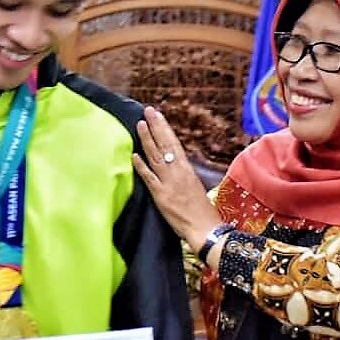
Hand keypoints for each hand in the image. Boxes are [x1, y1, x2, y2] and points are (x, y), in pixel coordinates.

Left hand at [133, 107, 222, 248]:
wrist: (204, 229)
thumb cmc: (201, 211)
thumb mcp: (194, 186)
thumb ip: (182, 174)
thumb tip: (173, 163)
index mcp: (186, 169)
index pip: (173, 143)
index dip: (164, 128)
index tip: (157, 115)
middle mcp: (177, 172)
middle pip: (165, 145)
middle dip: (155, 126)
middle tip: (147, 110)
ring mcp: (168, 183)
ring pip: (156, 157)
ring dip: (147, 140)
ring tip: (140, 125)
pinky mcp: (161, 196)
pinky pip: (150, 178)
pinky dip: (142, 166)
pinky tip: (134, 155)